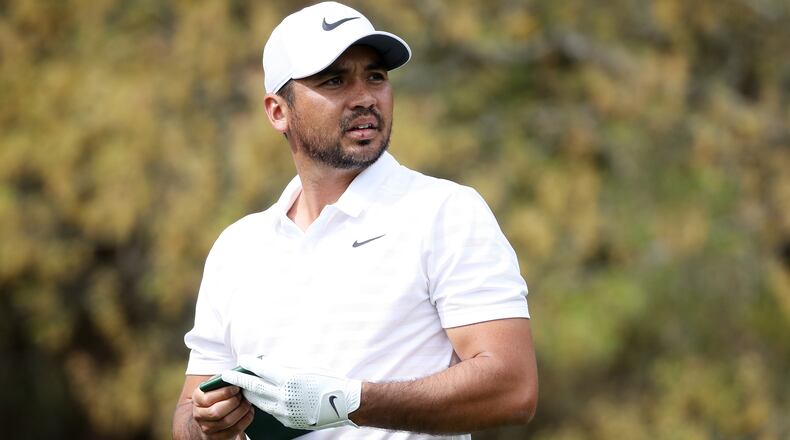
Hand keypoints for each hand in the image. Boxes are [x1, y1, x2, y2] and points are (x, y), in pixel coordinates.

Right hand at [191, 384, 253, 438]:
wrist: (210, 415)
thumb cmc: (217, 395)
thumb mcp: (216, 385)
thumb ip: (222, 381)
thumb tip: (236, 376)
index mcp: (197, 399)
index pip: (208, 398)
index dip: (225, 393)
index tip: (236, 388)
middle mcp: (199, 415)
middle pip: (217, 412)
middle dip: (234, 403)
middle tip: (242, 396)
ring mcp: (207, 428)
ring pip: (226, 422)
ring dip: (241, 411)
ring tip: (247, 403)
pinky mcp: (217, 437)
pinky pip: (233, 431)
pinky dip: (245, 420)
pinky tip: (249, 412)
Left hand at [221, 355, 361, 429]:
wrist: (343, 404)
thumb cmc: (327, 381)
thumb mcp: (306, 368)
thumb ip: (285, 367)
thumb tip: (267, 365)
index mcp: (288, 379)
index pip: (260, 370)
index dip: (248, 364)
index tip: (241, 359)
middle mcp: (283, 396)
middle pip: (254, 388)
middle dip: (238, 380)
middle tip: (227, 376)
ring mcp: (284, 411)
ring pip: (259, 402)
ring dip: (249, 393)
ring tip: (241, 387)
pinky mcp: (287, 421)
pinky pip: (271, 410)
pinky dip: (265, 402)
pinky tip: (262, 398)